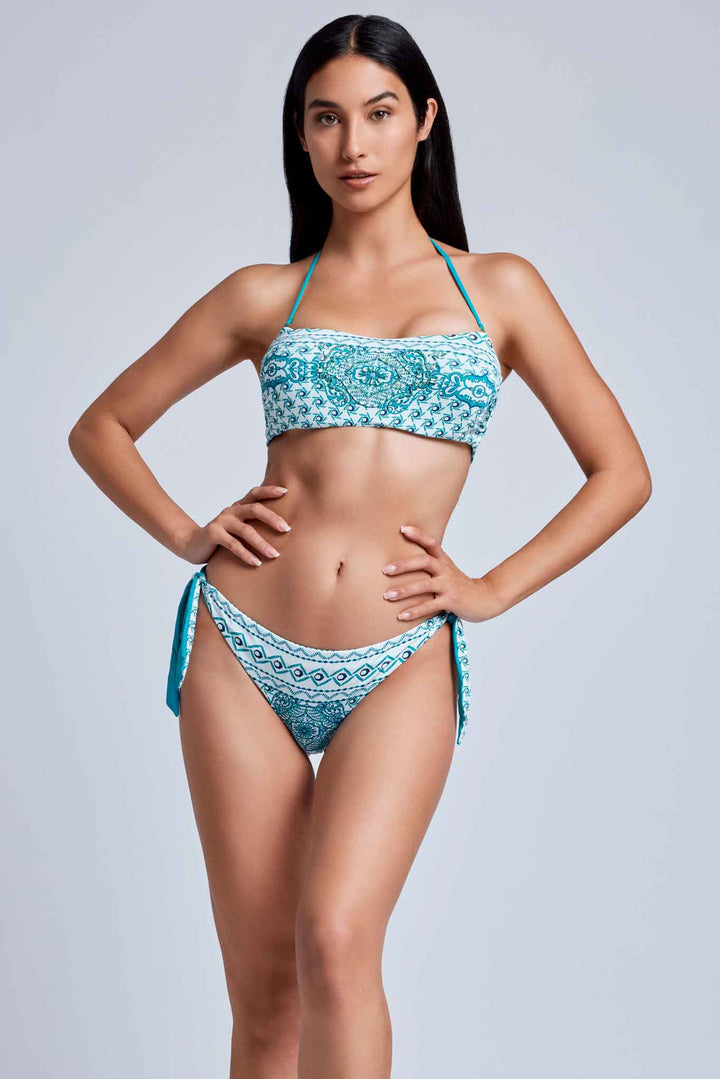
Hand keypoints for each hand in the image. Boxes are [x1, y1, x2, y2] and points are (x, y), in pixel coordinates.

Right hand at [178, 485, 291, 565]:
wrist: (191, 543)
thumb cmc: (220, 537)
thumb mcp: (237, 528)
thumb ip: (252, 524)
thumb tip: (282, 530)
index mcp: (238, 507)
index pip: (255, 493)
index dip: (269, 490)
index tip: (286, 491)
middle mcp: (230, 511)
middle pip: (254, 509)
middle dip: (272, 518)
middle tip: (287, 529)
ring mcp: (221, 522)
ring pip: (246, 530)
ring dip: (262, 543)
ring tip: (274, 555)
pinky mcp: (213, 535)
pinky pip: (233, 545)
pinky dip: (246, 554)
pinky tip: (256, 563)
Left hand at [382, 523, 503, 622]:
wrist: (486, 599)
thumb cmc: (460, 585)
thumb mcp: (447, 571)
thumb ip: (430, 565)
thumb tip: (404, 562)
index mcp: (444, 561)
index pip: (431, 543)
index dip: (418, 534)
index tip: (402, 528)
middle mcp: (446, 570)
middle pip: (424, 561)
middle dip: (404, 565)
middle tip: (384, 570)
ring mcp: (449, 585)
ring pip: (424, 585)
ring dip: (404, 590)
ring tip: (387, 595)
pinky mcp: (451, 601)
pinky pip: (430, 606)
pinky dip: (415, 611)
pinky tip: (401, 616)